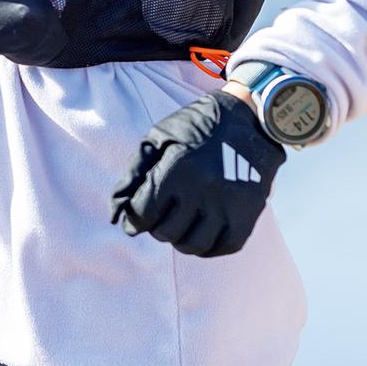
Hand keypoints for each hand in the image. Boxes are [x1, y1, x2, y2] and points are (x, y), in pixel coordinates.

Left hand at [109, 91, 285, 256]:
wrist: (250, 119)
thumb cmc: (197, 127)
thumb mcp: (158, 138)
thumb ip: (133, 174)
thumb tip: (115, 214)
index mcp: (177, 169)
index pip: (144, 214)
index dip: (134, 221)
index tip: (134, 221)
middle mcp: (203, 190)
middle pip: (166, 232)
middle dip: (156, 228)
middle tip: (160, 216)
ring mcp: (228, 205)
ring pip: (194, 246)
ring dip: (180, 240)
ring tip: (180, 224)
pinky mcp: (248, 215)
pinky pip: (223, 246)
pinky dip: (208, 246)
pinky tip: (202, 229)